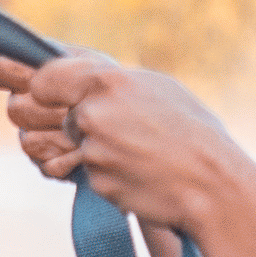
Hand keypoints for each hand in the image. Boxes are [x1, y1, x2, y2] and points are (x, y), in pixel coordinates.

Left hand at [0, 52, 240, 235]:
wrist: (212, 184)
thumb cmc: (191, 130)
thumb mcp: (154, 87)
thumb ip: (108, 80)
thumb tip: (69, 72)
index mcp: (106, 81)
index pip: (42, 79)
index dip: (44, 87)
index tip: (51, 93)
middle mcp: (92, 115)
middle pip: (58, 116)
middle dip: (76, 122)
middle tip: (113, 128)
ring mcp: (92, 152)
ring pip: (74, 147)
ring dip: (94, 150)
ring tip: (136, 151)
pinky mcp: (96, 183)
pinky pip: (88, 174)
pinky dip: (108, 173)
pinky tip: (139, 172)